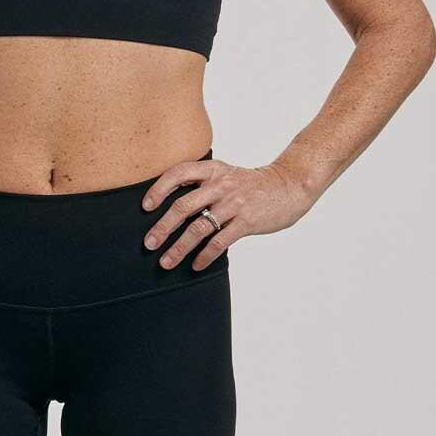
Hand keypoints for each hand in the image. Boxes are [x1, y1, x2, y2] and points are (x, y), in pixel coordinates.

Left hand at [141, 158, 314, 270]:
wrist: (290, 186)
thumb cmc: (252, 185)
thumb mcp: (226, 174)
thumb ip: (202, 184)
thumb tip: (171, 206)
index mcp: (213, 170)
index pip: (178, 173)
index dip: (159, 189)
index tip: (146, 206)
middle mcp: (221, 184)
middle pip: (183, 206)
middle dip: (163, 227)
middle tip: (149, 244)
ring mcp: (234, 203)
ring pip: (199, 228)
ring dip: (179, 247)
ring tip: (166, 262)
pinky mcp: (247, 221)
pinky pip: (220, 241)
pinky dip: (205, 255)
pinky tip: (195, 265)